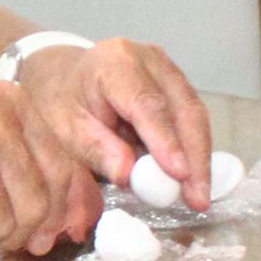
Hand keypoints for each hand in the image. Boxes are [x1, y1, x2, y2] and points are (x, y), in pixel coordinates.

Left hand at [9, 37, 213, 203]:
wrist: (63, 74)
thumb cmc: (60, 100)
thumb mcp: (65, 127)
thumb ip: (95, 149)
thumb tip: (127, 175)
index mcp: (116, 64)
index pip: (147, 105)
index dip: (167, 141)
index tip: (180, 174)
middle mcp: (150, 60)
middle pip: (184, 109)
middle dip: (194, 158)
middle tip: (198, 200)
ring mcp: (168, 69)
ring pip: (195, 115)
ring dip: (199, 158)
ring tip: (197, 197)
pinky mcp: (176, 83)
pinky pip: (191, 118)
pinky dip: (192, 150)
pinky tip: (190, 180)